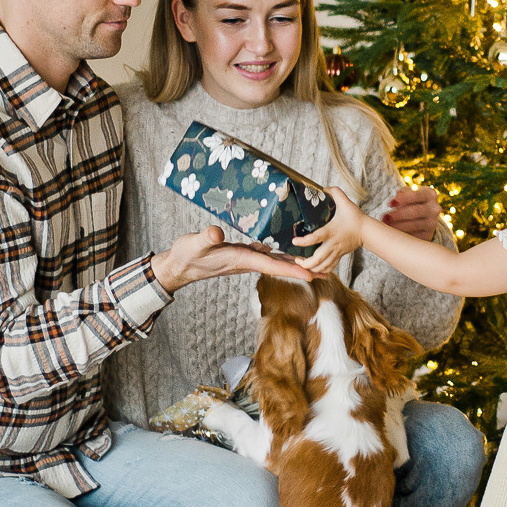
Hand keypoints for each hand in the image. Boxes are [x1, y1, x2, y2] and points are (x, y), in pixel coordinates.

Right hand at [152, 226, 307, 294]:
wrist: (178, 265)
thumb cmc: (186, 255)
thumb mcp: (194, 244)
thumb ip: (206, 238)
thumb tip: (216, 233)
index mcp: (242, 259)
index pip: (273, 266)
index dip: (293, 270)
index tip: (313, 273)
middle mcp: (247, 261)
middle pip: (281, 267)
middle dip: (304, 269)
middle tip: (327, 270)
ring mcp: (245, 258)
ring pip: (276, 260)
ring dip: (296, 261)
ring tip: (316, 260)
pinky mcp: (241, 252)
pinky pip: (266, 252)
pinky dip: (280, 251)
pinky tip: (287, 245)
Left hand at [292, 187, 364, 275]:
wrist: (367, 231)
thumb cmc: (355, 217)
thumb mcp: (345, 202)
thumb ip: (335, 192)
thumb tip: (324, 188)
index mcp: (331, 231)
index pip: (316, 238)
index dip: (304, 241)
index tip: (295, 241)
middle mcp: (333, 244)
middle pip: (318, 259)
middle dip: (305, 263)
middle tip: (296, 259)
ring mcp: (336, 252)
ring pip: (322, 266)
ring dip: (311, 268)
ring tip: (302, 264)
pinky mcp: (339, 256)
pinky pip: (329, 268)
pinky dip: (320, 270)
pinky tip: (314, 268)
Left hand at [382, 185, 440, 241]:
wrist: (421, 216)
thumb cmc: (410, 201)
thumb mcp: (407, 194)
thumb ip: (401, 195)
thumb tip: (394, 202)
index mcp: (430, 194)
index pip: (417, 195)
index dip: (403, 199)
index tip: (390, 204)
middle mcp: (434, 208)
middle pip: (415, 211)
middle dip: (399, 215)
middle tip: (385, 217)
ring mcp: (432, 223)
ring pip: (414, 225)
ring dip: (398, 226)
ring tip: (385, 226)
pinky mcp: (428, 235)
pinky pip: (414, 236)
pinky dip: (403, 236)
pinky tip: (393, 234)